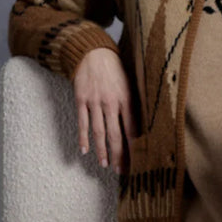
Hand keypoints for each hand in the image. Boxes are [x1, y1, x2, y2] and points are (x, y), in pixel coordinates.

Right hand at [73, 48, 136, 173]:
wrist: (93, 51)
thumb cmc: (115, 68)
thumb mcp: (131, 84)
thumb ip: (134, 104)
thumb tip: (140, 126)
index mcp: (127, 99)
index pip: (132, 129)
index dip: (134, 148)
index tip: (136, 161)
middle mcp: (111, 102)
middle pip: (116, 134)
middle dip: (119, 155)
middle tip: (120, 170)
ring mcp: (94, 102)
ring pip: (98, 132)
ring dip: (102, 150)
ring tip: (105, 164)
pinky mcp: (81, 99)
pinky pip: (82, 122)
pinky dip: (83, 137)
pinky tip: (84, 150)